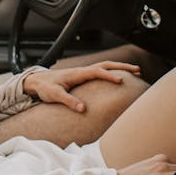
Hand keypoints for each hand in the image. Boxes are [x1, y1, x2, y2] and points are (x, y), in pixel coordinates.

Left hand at [24, 61, 141, 112]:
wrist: (37, 81)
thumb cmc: (45, 87)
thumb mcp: (54, 95)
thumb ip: (68, 101)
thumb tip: (83, 109)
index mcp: (77, 74)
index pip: (97, 72)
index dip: (109, 76)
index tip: (122, 81)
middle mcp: (82, 71)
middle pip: (105, 65)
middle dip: (122, 67)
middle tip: (138, 70)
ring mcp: (83, 73)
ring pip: (105, 67)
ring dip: (119, 68)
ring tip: (134, 72)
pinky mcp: (83, 77)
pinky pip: (101, 72)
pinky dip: (113, 72)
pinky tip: (120, 78)